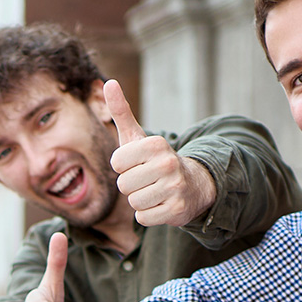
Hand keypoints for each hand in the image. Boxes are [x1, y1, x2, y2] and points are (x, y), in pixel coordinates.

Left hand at [105, 79, 216, 227]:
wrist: (192, 184)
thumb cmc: (154, 160)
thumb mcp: (137, 136)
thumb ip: (121, 110)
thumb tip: (109, 82)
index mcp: (155, 144)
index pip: (116, 163)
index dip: (123, 167)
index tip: (137, 164)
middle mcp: (168, 163)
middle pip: (123, 186)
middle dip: (131, 186)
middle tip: (147, 180)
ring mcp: (175, 188)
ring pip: (133, 203)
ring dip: (139, 201)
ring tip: (154, 191)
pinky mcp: (178, 210)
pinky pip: (144, 218)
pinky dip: (149, 215)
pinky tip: (161, 204)